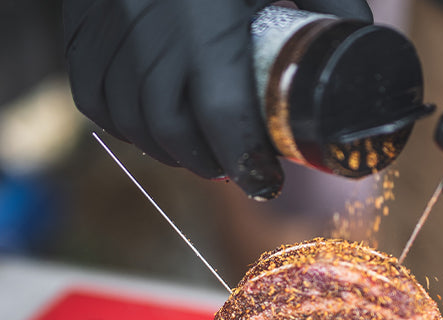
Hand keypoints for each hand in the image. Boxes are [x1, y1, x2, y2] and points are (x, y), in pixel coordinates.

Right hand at [61, 0, 372, 199]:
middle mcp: (148, 26)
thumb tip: (363, 46)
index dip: (246, 160)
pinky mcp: (79, 21)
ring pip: (127, 118)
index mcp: (205, 15)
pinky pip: (90, 92)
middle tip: (238, 169)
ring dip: (164, 148)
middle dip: (208, 162)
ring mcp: (105, 25)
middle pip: (172, 128)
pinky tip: (145, 127)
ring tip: (198, 155)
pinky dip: (118, 120)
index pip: (221, 114)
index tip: (268, 179)